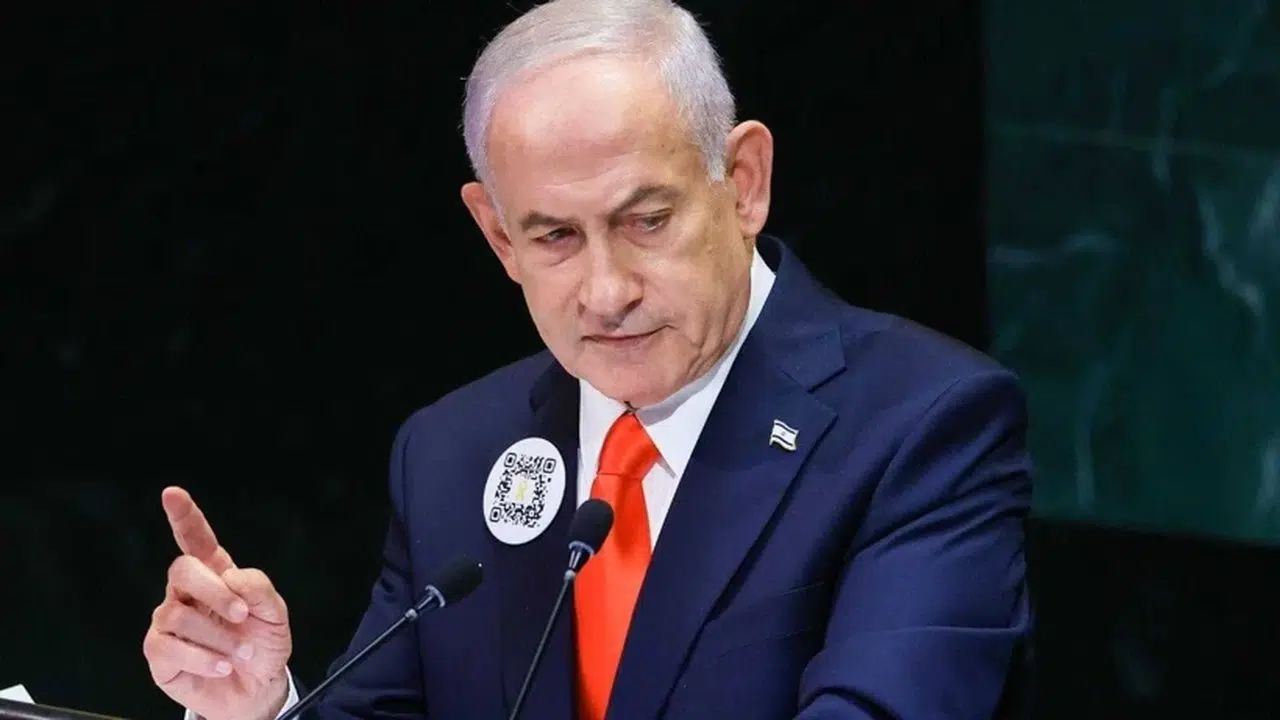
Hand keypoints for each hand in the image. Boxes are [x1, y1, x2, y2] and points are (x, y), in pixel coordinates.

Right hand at [143, 487, 292, 719]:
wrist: (257, 690)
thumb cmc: (263, 646)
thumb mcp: (275, 615)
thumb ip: (259, 589)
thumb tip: (232, 577)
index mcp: (217, 575)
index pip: (195, 540)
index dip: (184, 517)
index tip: (173, 494)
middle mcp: (188, 595)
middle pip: (182, 571)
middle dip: (214, 592)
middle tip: (242, 616)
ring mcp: (170, 623)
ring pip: (177, 614)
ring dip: (217, 637)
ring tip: (240, 653)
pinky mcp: (160, 654)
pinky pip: (168, 647)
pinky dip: (202, 659)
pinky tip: (222, 666)